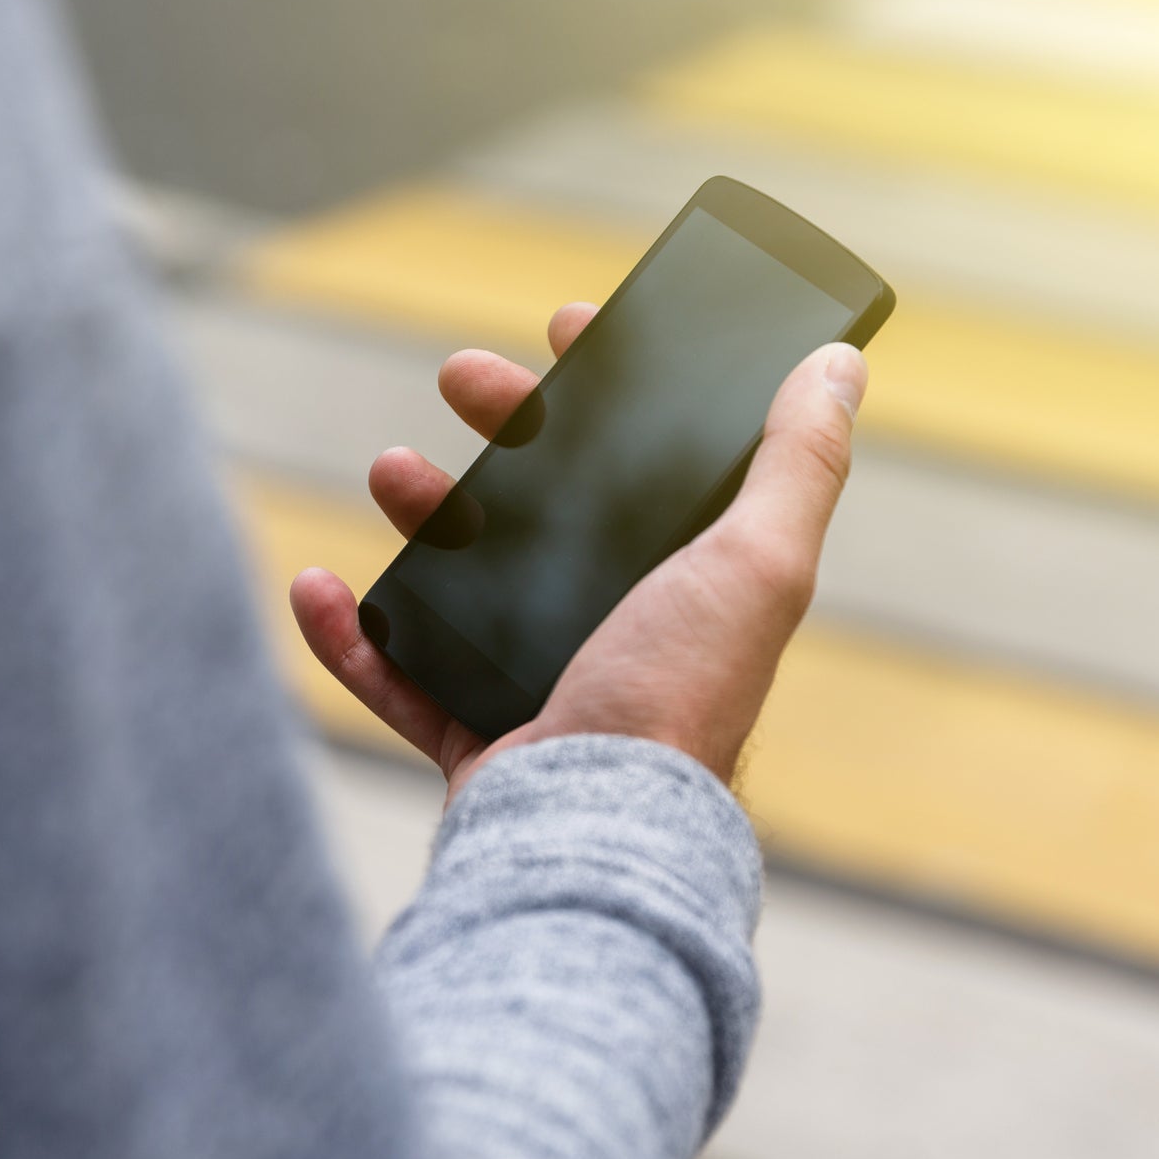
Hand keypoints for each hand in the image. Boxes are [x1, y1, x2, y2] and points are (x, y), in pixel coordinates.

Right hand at [289, 301, 867, 799]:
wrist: (593, 831)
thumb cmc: (678, 696)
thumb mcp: (759, 562)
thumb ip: (800, 464)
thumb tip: (841, 366)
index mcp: (689, 585)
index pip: (653, 465)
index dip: (616, 388)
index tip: (572, 326)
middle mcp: (624, 632)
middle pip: (552, 506)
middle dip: (503, 428)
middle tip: (463, 375)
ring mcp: (546, 689)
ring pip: (469, 582)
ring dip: (422, 515)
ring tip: (390, 472)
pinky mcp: (479, 746)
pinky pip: (398, 679)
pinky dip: (352, 635)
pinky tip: (317, 588)